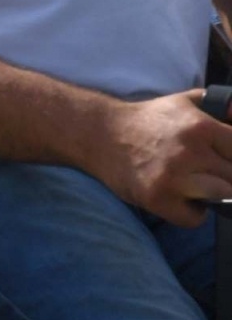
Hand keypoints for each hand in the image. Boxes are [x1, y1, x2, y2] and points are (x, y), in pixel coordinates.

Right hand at [91, 90, 231, 226]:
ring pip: (222, 198)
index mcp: (201, 127)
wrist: (100, 134)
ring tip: (201, 185)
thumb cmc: (149, 119)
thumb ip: (224, 107)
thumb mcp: (188, 101)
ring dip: (215, 194)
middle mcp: (189, 153)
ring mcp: (172, 178)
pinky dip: (192, 212)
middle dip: (226, 175)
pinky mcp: (156, 198)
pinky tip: (183, 198)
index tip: (225, 160)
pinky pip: (194, 218)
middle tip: (212, 171)